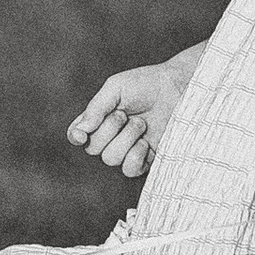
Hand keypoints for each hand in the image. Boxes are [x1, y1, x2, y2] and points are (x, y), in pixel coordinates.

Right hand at [68, 62, 187, 180]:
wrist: (177, 90)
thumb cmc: (146, 84)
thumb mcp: (116, 88)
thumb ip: (95, 108)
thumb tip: (79, 132)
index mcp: (99, 118)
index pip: (77, 135)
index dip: (76, 137)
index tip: (82, 135)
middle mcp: (110, 136)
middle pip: (93, 148)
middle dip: (109, 130)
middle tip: (126, 114)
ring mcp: (128, 150)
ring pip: (111, 159)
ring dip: (126, 139)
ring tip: (142, 123)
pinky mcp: (146, 160)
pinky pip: (130, 170)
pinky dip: (136, 155)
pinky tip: (146, 141)